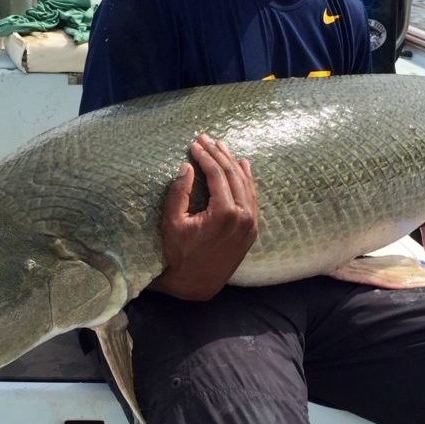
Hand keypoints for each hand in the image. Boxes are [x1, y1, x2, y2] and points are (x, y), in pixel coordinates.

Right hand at [153, 135, 258, 300]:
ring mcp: (251, 224)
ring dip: (233, 163)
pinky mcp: (252, 229)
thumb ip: (179, 193)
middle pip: (233, 175)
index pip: (217, 174)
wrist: (196, 284)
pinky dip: (247, 180)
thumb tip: (187, 167)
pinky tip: (243, 165)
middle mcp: (243, 217)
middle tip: (206, 139)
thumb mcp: (172, 223)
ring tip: (221, 146)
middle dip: (218, 154)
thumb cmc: (179, 254)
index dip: (204, 156)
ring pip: (245, 184)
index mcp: (225, 213)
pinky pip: (252, 198)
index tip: (194, 144)